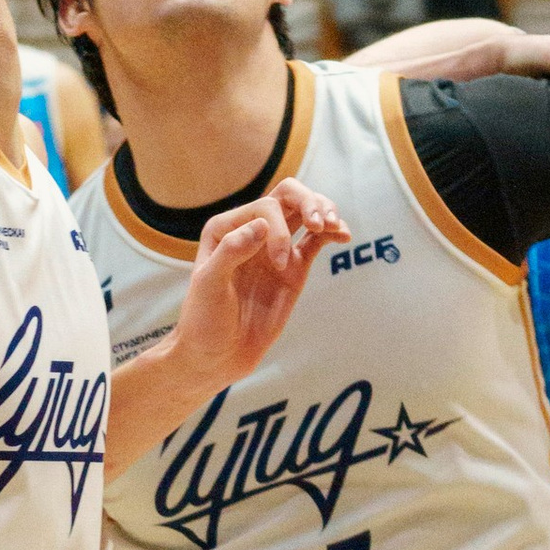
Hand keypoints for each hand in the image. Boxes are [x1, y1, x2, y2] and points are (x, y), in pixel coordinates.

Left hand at [177, 179, 346, 390]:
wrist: (218, 354)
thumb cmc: (205, 320)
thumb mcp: (209, 286)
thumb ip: (231, 253)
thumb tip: (261, 226)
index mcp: (226, 228)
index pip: (264, 208)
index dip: (278, 228)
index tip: (278, 263)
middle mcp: (251, 231)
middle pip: (288, 196)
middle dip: (309, 201)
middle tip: (320, 222)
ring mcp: (275, 248)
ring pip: (304, 212)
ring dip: (324, 210)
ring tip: (335, 225)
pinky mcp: (293, 268)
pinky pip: (316, 241)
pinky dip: (332, 232)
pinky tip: (344, 234)